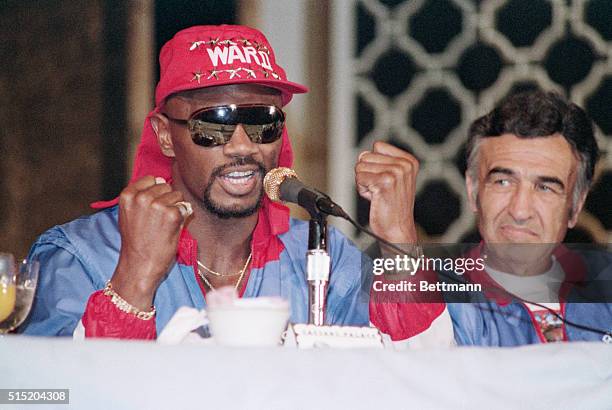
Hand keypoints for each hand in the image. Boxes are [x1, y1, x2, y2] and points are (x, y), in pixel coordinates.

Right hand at [110, 176, 190, 309]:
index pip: (150, 179)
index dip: (155, 192)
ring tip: (164, 224)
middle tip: (158, 220)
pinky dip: (183, 217)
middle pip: (165, 186)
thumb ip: (141, 196)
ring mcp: (157, 205)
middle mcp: (141, 197)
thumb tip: (161, 179)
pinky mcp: (172, 214)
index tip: (151, 207)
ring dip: (175, 207)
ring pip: (177, 195)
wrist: (140, 264)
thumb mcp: (130, 214)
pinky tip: (172, 228)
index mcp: (127, 195)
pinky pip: (185, 207)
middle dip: (166, 199)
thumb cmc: (136, 241)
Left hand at [355, 141, 418, 244]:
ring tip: (378, 194)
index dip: (374, 164)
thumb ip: (381, 162)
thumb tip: (362, 154)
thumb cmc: (392, 206)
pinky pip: (359, 177)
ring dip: (364, 182)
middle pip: (366, 156)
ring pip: (360, 166)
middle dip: (367, 174)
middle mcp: (404, 164)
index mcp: (409, 161)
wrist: (397, 229)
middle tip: (380, 190)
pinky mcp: (385, 182)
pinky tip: (375, 199)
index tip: (384, 180)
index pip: (378, 146)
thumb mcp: (393, 178)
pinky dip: (362, 190)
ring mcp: (396, 172)